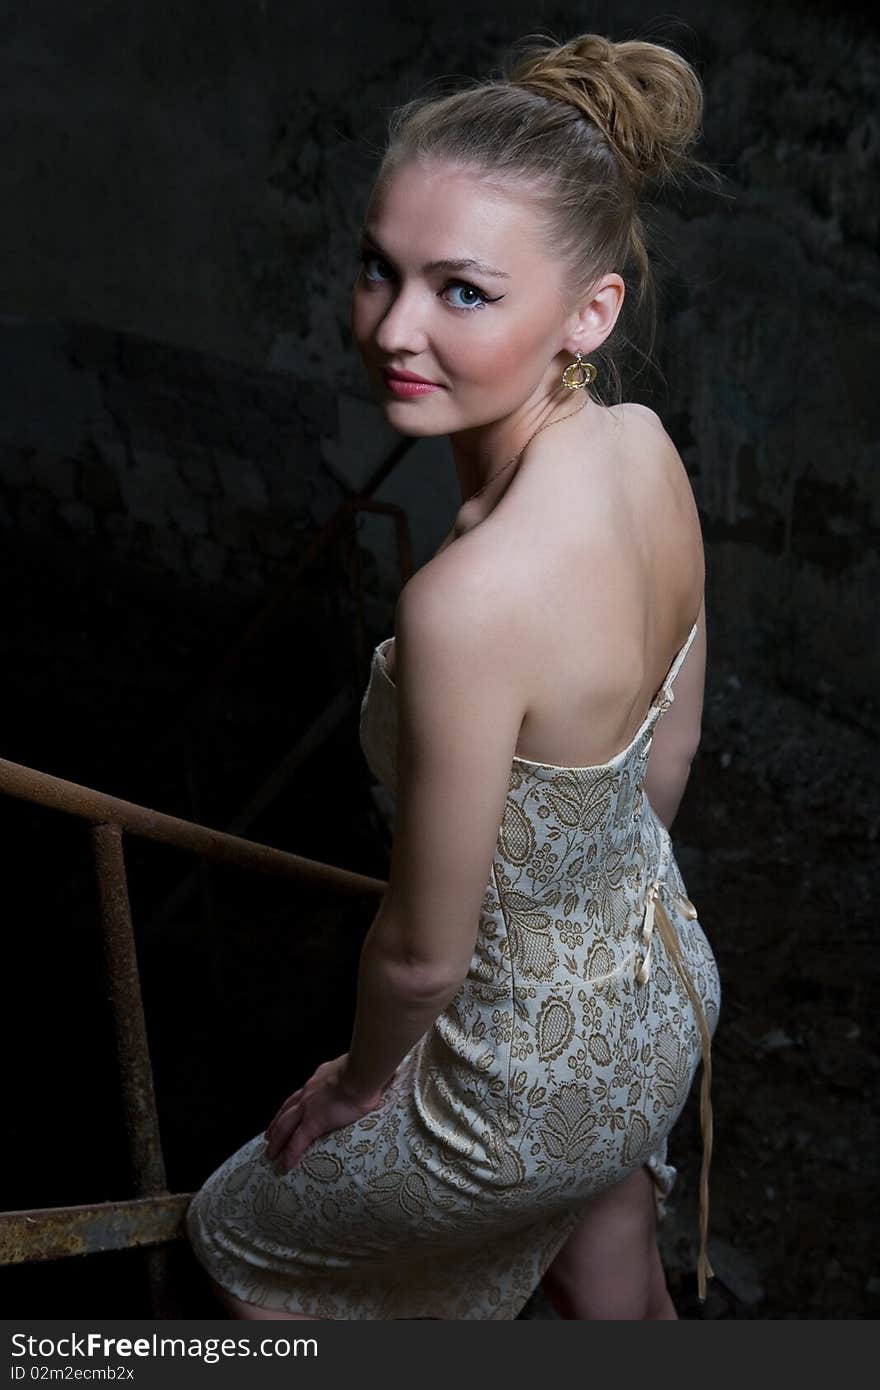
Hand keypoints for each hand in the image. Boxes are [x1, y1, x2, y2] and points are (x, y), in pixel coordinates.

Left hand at [262, 1053, 391, 1173]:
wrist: (361, 1074)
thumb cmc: (366, 1069)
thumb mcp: (357, 1066)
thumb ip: (360, 1073)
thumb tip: (378, 1074)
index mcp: (320, 1078)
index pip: (303, 1092)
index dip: (293, 1103)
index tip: (288, 1111)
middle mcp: (309, 1091)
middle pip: (286, 1109)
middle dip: (277, 1123)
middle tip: (268, 1136)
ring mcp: (308, 1107)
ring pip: (284, 1126)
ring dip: (276, 1140)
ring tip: (269, 1153)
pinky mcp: (313, 1123)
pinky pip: (296, 1143)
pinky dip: (288, 1155)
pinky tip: (283, 1166)